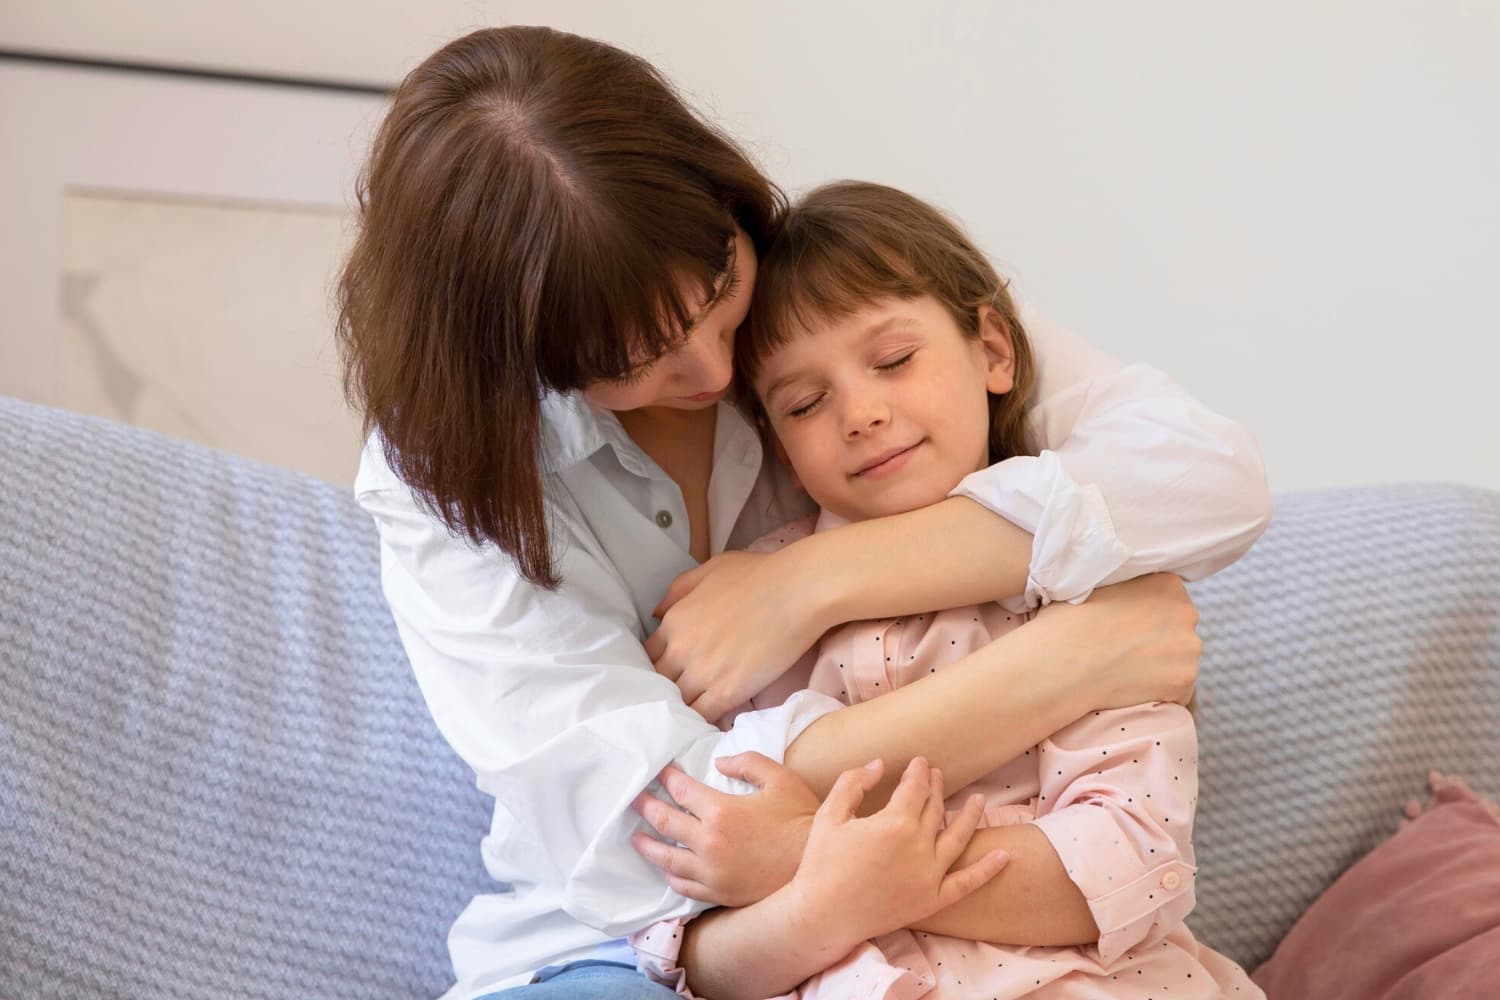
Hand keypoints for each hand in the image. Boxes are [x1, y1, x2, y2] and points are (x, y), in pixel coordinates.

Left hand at [632, 752, 820, 905]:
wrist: (817, 867)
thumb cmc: (800, 818)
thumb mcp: (779, 778)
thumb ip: (747, 763)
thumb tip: (718, 763)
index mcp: (721, 810)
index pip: (682, 790)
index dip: (667, 778)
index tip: (660, 772)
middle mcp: (709, 842)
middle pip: (665, 822)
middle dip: (646, 808)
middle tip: (634, 800)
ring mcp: (712, 872)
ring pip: (667, 858)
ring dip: (649, 846)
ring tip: (637, 838)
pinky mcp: (718, 893)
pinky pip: (684, 885)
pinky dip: (671, 874)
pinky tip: (667, 868)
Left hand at [645, 548, 829, 721]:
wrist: (797, 591)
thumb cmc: (758, 575)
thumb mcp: (709, 570)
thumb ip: (678, 590)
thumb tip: (656, 613)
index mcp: (674, 620)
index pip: (650, 656)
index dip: (661, 665)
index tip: (674, 670)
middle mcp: (680, 649)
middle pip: (660, 682)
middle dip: (670, 688)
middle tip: (686, 692)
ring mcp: (702, 673)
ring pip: (679, 703)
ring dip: (686, 707)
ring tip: (697, 711)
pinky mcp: (727, 692)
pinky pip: (703, 716)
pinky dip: (703, 721)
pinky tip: (710, 722)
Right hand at [787, 757, 1008, 945]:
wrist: (823, 916)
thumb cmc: (821, 863)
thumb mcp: (829, 814)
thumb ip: (854, 782)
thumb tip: (879, 765)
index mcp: (894, 822)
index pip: (915, 787)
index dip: (918, 772)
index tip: (919, 762)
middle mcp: (918, 846)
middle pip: (935, 809)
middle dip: (936, 788)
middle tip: (937, 775)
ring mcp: (929, 875)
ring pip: (957, 838)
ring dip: (970, 816)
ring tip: (979, 800)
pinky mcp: (932, 900)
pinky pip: (967, 883)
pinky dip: (987, 870)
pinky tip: (1003, 856)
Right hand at [1035, 572, 1200, 707]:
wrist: (1061, 664)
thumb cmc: (1068, 623)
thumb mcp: (1096, 585)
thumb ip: (1125, 587)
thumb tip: (1127, 596)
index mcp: (1166, 584)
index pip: (1168, 599)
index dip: (1147, 614)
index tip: (1127, 627)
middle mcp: (1187, 612)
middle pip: (1178, 629)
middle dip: (1158, 640)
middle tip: (1126, 650)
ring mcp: (1189, 649)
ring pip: (1179, 660)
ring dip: (1160, 667)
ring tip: (1126, 671)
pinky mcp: (1184, 681)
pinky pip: (1177, 689)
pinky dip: (1160, 692)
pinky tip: (1132, 688)